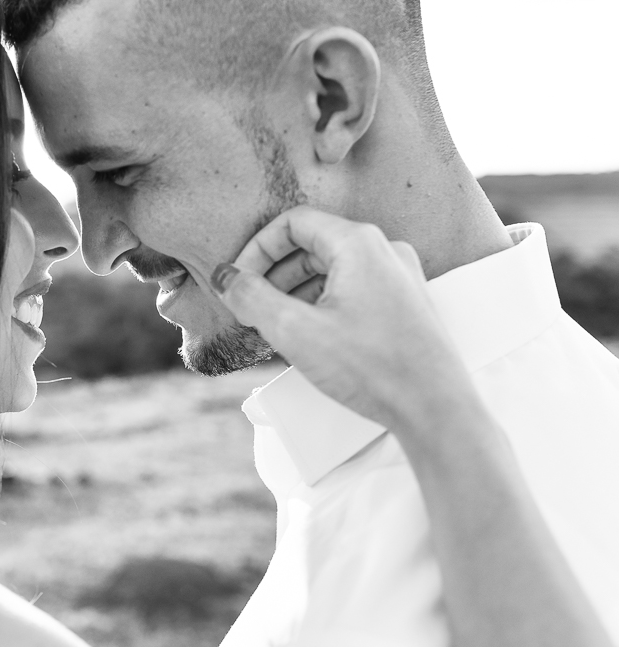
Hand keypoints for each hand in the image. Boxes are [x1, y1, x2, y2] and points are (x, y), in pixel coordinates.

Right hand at [207, 206, 475, 430]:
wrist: (435, 409)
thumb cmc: (373, 368)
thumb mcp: (296, 332)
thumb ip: (252, 298)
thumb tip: (224, 276)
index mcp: (359, 244)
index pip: (293, 223)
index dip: (256, 249)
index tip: (237, 282)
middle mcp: (384, 251)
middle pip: (312, 245)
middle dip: (273, 274)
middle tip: (250, 308)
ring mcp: (399, 277)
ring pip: (332, 270)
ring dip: (295, 292)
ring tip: (275, 328)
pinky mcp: (404, 304)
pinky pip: (352, 289)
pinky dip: (322, 304)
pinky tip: (309, 338)